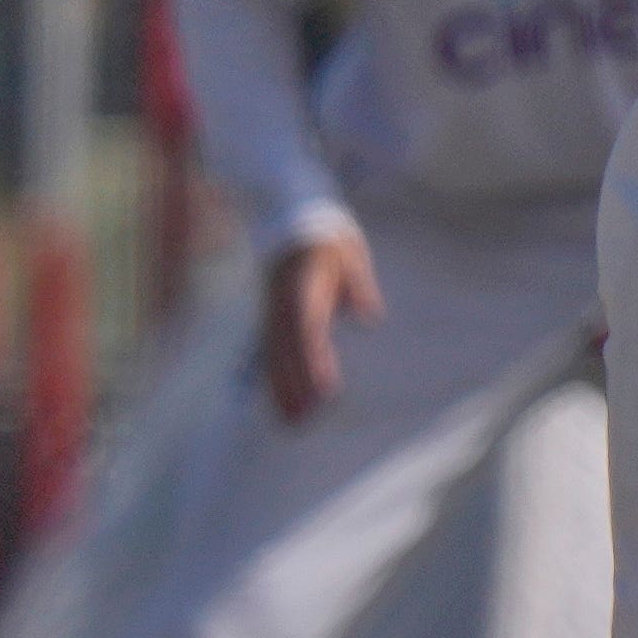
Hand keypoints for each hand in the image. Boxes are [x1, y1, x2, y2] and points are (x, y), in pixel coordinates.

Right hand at [259, 225, 381, 423]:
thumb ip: (357, 283)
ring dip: (280, 388)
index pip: (307, 328)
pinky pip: (267, 351)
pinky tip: (279, 403)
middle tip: (303, 421)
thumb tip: (370, 315)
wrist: (289, 214)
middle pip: (285, 349)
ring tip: (290, 423)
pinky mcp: (269, 317)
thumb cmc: (326, 238)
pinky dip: (272, 377)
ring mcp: (271, 310)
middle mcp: (281, 302)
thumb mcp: (348, 253)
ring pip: (272, 354)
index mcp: (302, 285)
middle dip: (293, 385)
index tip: (326, 389)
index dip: (314, 360)